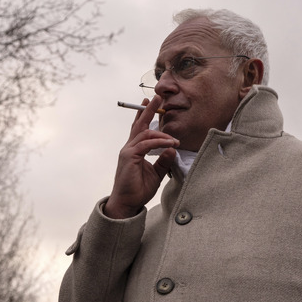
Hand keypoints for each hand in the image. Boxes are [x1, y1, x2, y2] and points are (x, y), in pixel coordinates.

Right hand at [103, 95, 179, 218]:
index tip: (150, 104)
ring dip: (161, 133)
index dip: (144, 116)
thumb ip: (164, 161)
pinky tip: (169, 144)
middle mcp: (129, 148)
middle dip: (148, 110)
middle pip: (139, 124)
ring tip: (174, 139)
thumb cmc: (138, 190)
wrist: (127, 204)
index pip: (139, 129)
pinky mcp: (129, 157)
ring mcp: (127, 151)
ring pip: (145, 133)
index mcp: (134, 150)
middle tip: (156, 98)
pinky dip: (159, 142)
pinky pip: (146, 144)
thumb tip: (173, 149)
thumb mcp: (156, 174)